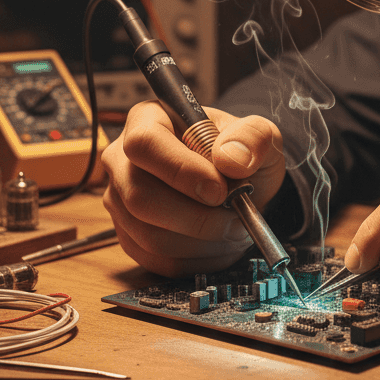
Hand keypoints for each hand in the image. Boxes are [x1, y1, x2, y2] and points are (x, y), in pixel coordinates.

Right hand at [102, 101, 285, 276]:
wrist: (239, 183)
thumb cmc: (240, 153)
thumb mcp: (259, 135)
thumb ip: (252, 137)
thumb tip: (231, 159)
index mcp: (148, 119)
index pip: (145, 144)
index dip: (181, 171)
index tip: (219, 190)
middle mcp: (123, 159)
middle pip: (139, 196)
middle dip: (195, 217)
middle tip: (234, 217)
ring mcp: (120, 199)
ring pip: (148, 234)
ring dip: (200, 241)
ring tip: (232, 229)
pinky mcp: (128, 234)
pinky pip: (154, 259)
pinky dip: (194, 259)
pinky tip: (217, 244)